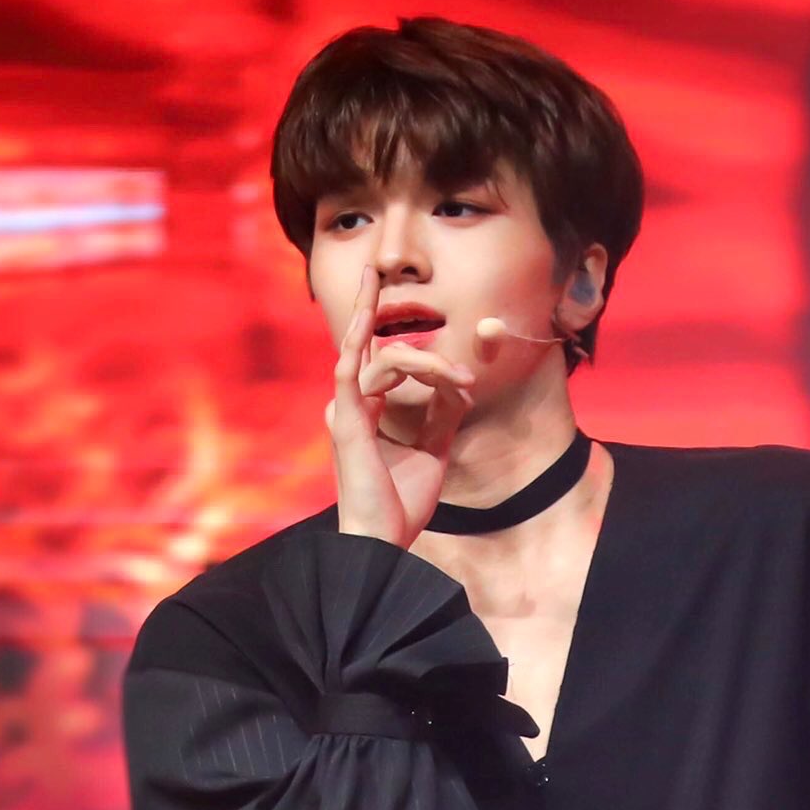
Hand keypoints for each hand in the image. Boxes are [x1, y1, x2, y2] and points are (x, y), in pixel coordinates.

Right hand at [325, 261, 478, 546]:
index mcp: (365, 413)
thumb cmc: (401, 505)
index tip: (464, 378)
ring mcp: (345, 411)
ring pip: (380, 359)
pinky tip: (383, 324)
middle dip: (366, 304)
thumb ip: (443, 415)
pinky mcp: (346, 420)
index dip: (420, 356)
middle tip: (375, 268)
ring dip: (425, 361)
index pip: (382, 363)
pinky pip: (355, 370)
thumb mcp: (433, 451)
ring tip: (459, 378)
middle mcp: (350, 407)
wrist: (385, 541)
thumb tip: (458, 386)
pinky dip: (377, 350)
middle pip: (363, 346)